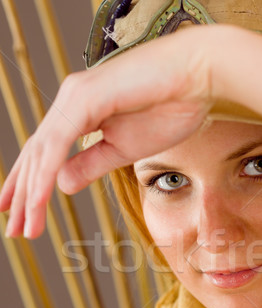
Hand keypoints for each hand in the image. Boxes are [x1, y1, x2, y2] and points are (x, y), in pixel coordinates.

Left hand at [0, 27, 214, 237]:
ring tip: (24, 226)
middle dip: (22, 194)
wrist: (198, 77)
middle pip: (36, 154)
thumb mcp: (123, 149)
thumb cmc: (168, 108)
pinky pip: (57, 143)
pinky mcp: (85, 97)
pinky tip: (37, 200)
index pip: (46, 152)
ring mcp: (75, 97)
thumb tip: (60, 184)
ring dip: (31, 192)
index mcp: (79, 111)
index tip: (21, 214)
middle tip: (13, 230)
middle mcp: (70, 101)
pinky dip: (45, 174)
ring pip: (42, 151)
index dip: (30, 184)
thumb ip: (90, 164)